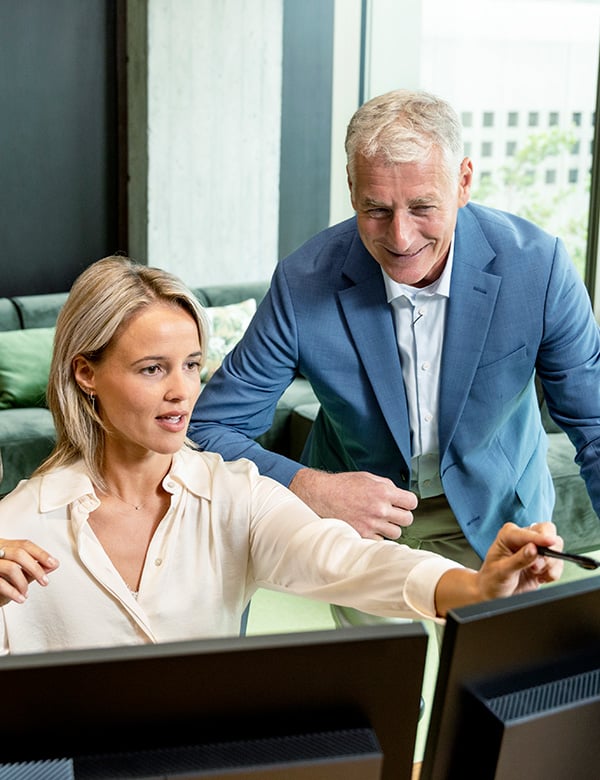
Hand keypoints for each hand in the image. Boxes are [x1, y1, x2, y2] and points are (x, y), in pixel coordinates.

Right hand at [0, 539, 58, 606]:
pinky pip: (1, 583)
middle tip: (45, 581)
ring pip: (11, 567)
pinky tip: (20, 598)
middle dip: (36, 568)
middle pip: (19, 553)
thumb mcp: (17, 574)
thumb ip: (33, 568)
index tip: (53, 563)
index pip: (25, 545)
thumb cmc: (0, 582)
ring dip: (23, 583)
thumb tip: (53, 564)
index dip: (41, 553)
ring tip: (26, 593)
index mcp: (3, 546)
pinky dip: (13, 592)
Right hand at [289, 468, 417, 539]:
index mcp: (383, 491)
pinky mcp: (363, 535)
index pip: (412, 502)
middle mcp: (380, 509)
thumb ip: (386, 485)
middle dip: (401, 516)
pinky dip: (378, 536)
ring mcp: (372, 524)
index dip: (408, 503)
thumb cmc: (343, 485)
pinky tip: (370, 528)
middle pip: (407, 520)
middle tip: (392, 513)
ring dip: (390, 528)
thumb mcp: (367, 477)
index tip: (403, 504)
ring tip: (380, 521)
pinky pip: (381, 541)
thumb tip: (398, 494)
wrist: (322, 495)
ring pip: (396, 533)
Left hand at [476, 521, 563, 598]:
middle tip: (537, 566)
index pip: (529, 532)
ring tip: (535, 573)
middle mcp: (523, 538)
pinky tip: (539, 577)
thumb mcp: (502, 571)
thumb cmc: (492, 579)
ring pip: (556, 546)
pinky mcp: (544, 561)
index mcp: (509, 534)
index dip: (540, 538)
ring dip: (550, 563)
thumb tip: (533, 548)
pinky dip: (552, 573)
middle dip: (548, 549)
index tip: (549, 543)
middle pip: (548, 531)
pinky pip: (558, 563)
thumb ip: (518, 560)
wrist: (495, 594)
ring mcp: (535, 549)